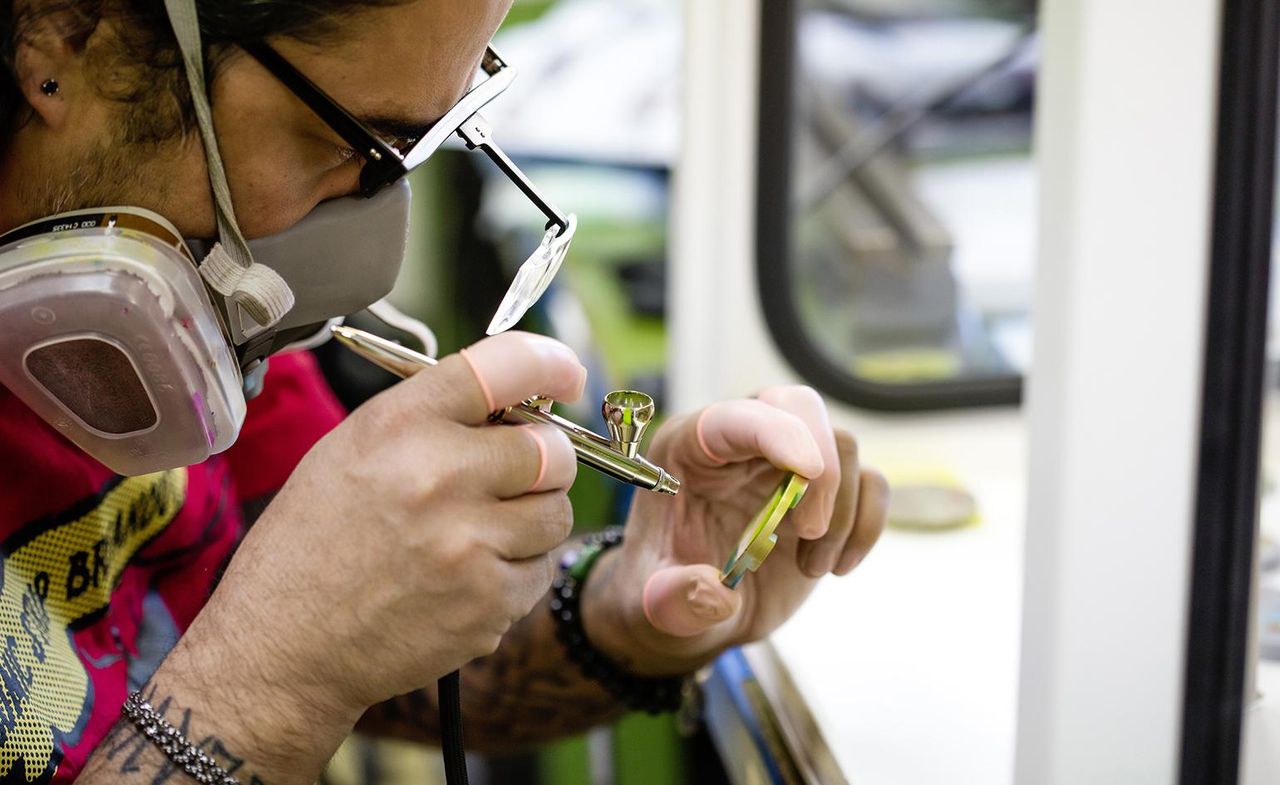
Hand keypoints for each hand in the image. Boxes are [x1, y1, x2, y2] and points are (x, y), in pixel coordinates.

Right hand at [177, 333, 585, 726]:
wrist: (283, 646)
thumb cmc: (315, 542)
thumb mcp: (352, 450)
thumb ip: (433, 417)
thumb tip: (518, 400)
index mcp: (399, 425)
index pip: (506, 367)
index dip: (551, 363)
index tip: (568, 376)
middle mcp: (437, 476)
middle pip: (552, 450)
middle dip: (544, 460)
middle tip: (516, 476)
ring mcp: (466, 544)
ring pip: (556, 512)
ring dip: (532, 519)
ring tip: (478, 532)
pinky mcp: (486, 602)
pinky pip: (542, 569)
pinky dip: (518, 571)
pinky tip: (468, 576)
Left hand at [583, 386, 887, 674]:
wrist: (692, 613)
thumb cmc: (661, 592)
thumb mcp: (653, 604)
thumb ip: (674, 598)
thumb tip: (713, 594)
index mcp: (688, 449)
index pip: (734, 417)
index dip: (774, 432)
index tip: (807, 471)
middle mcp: (740, 441)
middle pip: (799, 406)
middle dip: (819, 465)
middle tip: (809, 531)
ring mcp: (786, 461)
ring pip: (842, 446)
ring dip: (839, 514)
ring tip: (809, 568)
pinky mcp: (824, 491)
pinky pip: (870, 482)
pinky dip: (867, 525)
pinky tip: (835, 566)